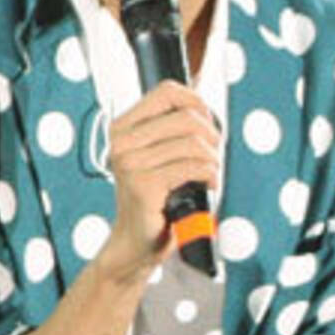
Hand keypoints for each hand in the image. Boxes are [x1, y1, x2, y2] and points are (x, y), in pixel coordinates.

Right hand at [103, 80, 220, 279]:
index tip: (206, 120)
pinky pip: (192, 166)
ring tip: (209, 172)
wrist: (136, 242)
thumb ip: (172, 128)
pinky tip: (207, 184)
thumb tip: (202, 105)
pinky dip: (209, 175)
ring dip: (212, 159)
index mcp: (122, 128)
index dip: (195, 101)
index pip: (166, 91)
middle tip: (213, 154)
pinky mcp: (143, 184)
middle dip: (211, 135)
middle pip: (186, 117)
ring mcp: (130, 163)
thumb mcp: (159, 155)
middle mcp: (122, 142)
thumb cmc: (154, 199)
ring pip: (192, 143)